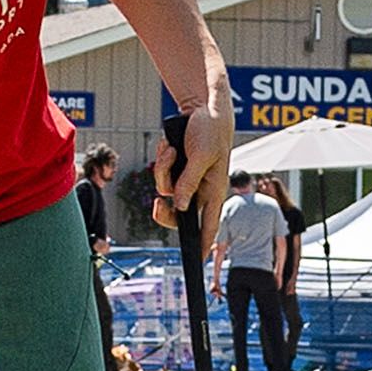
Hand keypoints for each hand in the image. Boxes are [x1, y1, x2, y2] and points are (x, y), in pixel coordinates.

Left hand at [157, 106, 216, 232]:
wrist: (202, 109)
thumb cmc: (210, 131)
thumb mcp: (201, 156)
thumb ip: (189, 182)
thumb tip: (179, 206)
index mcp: (214, 191)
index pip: (209, 225)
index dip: (203, 244)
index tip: (197, 261)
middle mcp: (200, 190)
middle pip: (177, 215)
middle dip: (164, 210)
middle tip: (157, 204)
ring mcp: (186, 180)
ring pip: (164, 191)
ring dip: (163, 170)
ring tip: (172, 150)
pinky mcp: (176, 169)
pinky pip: (160, 174)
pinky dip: (161, 160)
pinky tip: (169, 146)